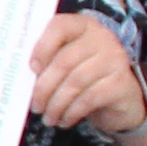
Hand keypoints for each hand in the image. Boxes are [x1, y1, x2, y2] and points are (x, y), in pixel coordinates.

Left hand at [28, 11, 146, 134]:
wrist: (121, 98)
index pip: (59, 25)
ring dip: (56, 104)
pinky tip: (65, 120)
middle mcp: (102, 37)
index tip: (31, 69)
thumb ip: (49, 61)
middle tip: (35, 106)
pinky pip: (89, 98)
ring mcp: (115, 59)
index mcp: (83, 26)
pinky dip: (72, 112)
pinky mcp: (122, 82)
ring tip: (48, 118)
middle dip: (44, 88)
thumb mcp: (67, 64)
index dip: (41, 47)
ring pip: (75, 82)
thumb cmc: (86, 77)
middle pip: (64, 61)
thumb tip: (24, 77)